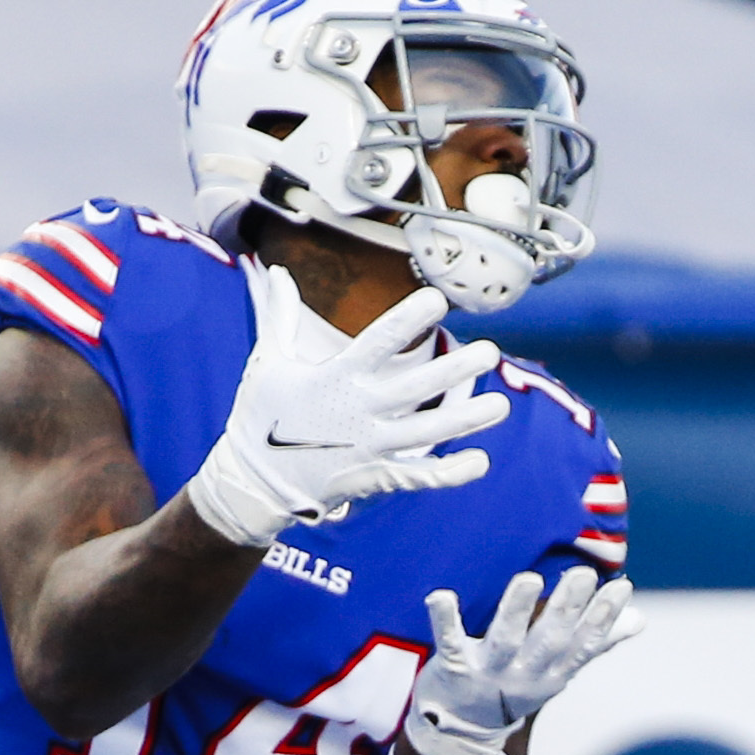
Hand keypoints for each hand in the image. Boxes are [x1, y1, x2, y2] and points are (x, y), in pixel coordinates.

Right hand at [184, 266, 512, 547]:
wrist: (253, 481)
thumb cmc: (263, 415)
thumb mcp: (268, 362)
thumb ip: (280, 316)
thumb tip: (275, 273)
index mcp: (335, 378)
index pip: (377, 343)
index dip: (407, 321)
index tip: (437, 300)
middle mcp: (358, 412)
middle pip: (414, 388)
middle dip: (453, 371)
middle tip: (490, 352)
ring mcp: (369, 447)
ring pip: (426, 434)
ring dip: (465, 420)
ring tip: (501, 406)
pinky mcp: (374, 476)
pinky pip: (418, 477)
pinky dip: (450, 473)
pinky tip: (480, 461)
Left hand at [407, 566, 644, 754]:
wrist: (460, 730)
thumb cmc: (514, 687)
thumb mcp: (558, 670)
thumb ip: (597, 642)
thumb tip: (640, 620)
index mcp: (553, 673)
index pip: (583, 644)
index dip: (603, 617)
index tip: (621, 587)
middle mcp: (524, 675)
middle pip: (549, 641)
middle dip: (567, 608)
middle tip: (584, 573)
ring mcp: (489, 673)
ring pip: (504, 640)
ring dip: (516, 610)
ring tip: (530, 578)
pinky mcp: (454, 669)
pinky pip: (451, 643)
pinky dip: (445, 620)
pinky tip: (441, 596)